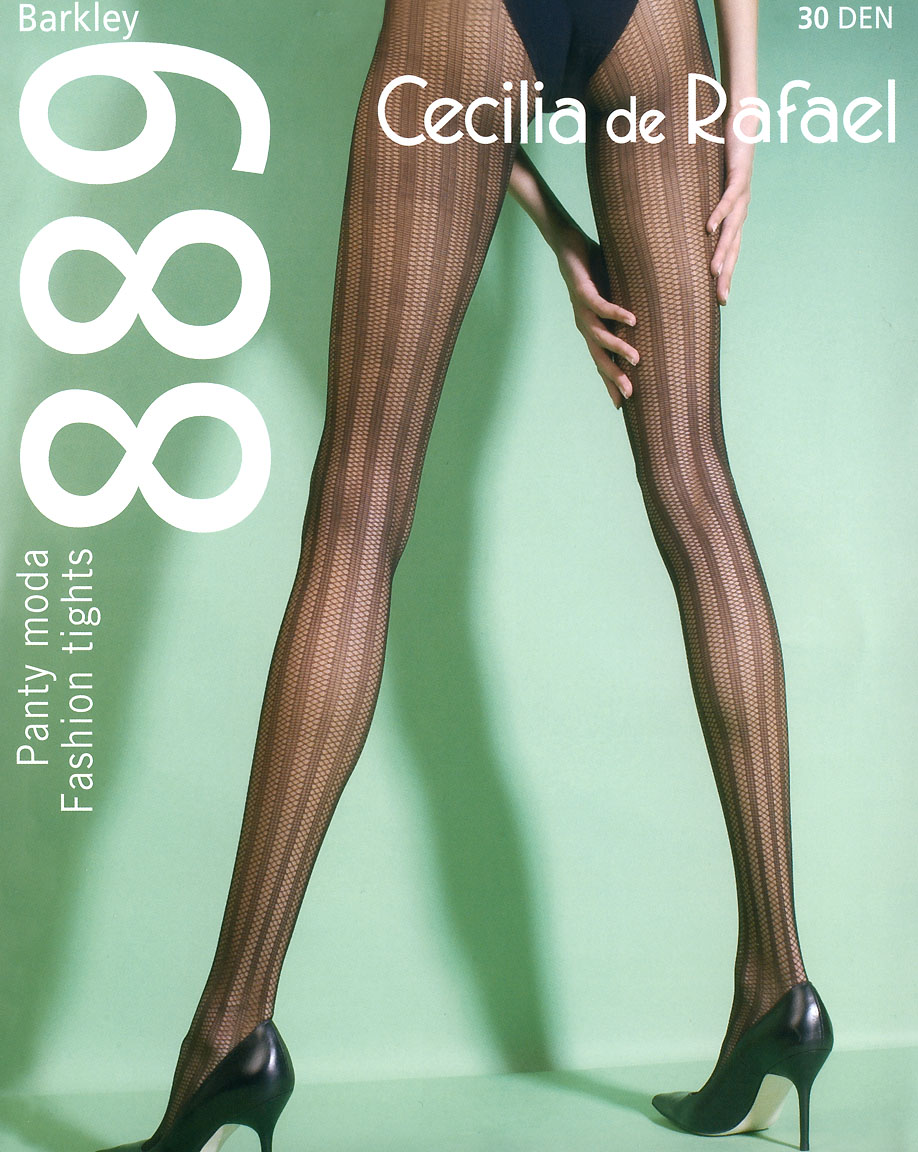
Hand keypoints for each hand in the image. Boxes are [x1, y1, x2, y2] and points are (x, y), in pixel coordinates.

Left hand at [554, 224, 637, 408]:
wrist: (567, 246)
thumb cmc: (594, 270)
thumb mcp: (615, 294)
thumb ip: (631, 308)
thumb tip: (657, 319)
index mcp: (593, 329)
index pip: (601, 362)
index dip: (610, 383)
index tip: (623, 405)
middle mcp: (585, 324)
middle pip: (599, 357)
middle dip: (613, 376)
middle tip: (630, 394)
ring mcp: (582, 310)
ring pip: (600, 336)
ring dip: (618, 348)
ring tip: (636, 359)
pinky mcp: (581, 291)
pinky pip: (600, 306)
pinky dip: (616, 314)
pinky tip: (631, 320)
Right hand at [706, 130, 752, 305]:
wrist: (743, 123)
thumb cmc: (723, 157)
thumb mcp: (708, 189)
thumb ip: (697, 208)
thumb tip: (680, 227)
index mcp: (735, 216)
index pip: (731, 251)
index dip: (726, 275)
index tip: (719, 301)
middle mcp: (741, 209)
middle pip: (734, 247)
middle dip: (727, 274)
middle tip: (721, 298)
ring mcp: (742, 194)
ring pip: (733, 228)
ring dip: (723, 250)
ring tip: (713, 271)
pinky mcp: (740, 175)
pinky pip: (728, 198)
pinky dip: (720, 213)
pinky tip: (710, 228)